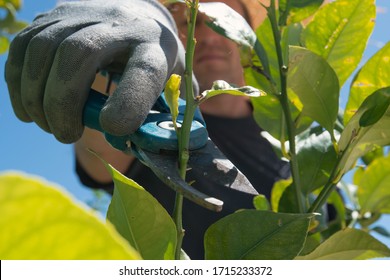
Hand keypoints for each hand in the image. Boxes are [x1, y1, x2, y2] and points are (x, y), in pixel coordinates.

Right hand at [5, 0, 183, 142]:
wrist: (133, 14)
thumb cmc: (152, 59)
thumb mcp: (172, 84)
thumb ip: (169, 116)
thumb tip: (159, 150)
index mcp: (155, 47)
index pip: (146, 69)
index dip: (129, 102)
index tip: (113, 129)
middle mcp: (119, 24)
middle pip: (81, 53)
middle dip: (64, 103)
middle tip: (66, 135)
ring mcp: (82, 14)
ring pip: (45, 48)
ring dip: (37, 97)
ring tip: (50, 126)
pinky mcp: (52, 16)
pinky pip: (23, 48)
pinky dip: (19, 84)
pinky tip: (29, 110)